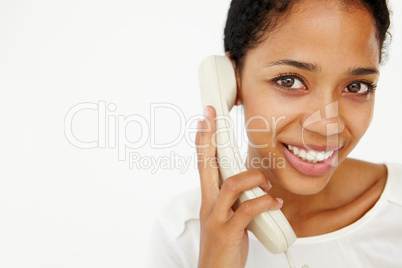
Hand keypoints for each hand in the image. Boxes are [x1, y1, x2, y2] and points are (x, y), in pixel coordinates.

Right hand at [195, 105, 282, 267]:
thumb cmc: (224, 245)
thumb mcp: (228, 217)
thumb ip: (237, 199)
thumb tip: (254, 186)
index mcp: (209, 199)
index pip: (203, 163)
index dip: (204, 140)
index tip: (206, 120)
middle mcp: (208, 204)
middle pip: (205, 165)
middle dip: (209, 139)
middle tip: (210, 117)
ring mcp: (216, 218)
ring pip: (230, 185)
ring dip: (252, 178)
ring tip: (266, 183)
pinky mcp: (227, 232)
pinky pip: (247, 211)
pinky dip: (264, 203)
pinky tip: (274, 203)